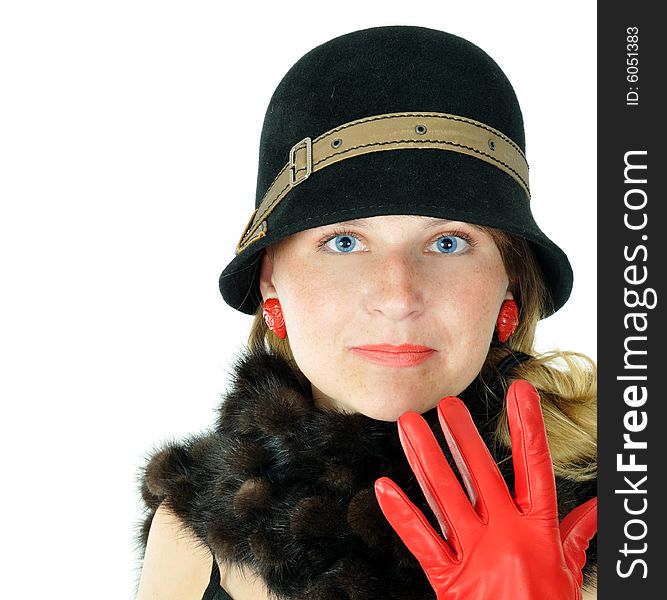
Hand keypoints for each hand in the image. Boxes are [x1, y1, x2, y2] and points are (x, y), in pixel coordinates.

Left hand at [374, 380, 596, 598]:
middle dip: (462, 436)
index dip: (528, 427)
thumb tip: (598, 509)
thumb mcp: (568, 570)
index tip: (521, 393)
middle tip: (446, 405)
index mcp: (538, 530)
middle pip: (481, 474)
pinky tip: (384, 487)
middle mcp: (506, 534)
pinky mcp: (449, 578)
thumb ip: (577, 534)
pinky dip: (400, 513)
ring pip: (445, 496)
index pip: (535, 467)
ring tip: (410, 427)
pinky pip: (421, 540)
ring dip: (424, 457)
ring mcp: (475, 554)